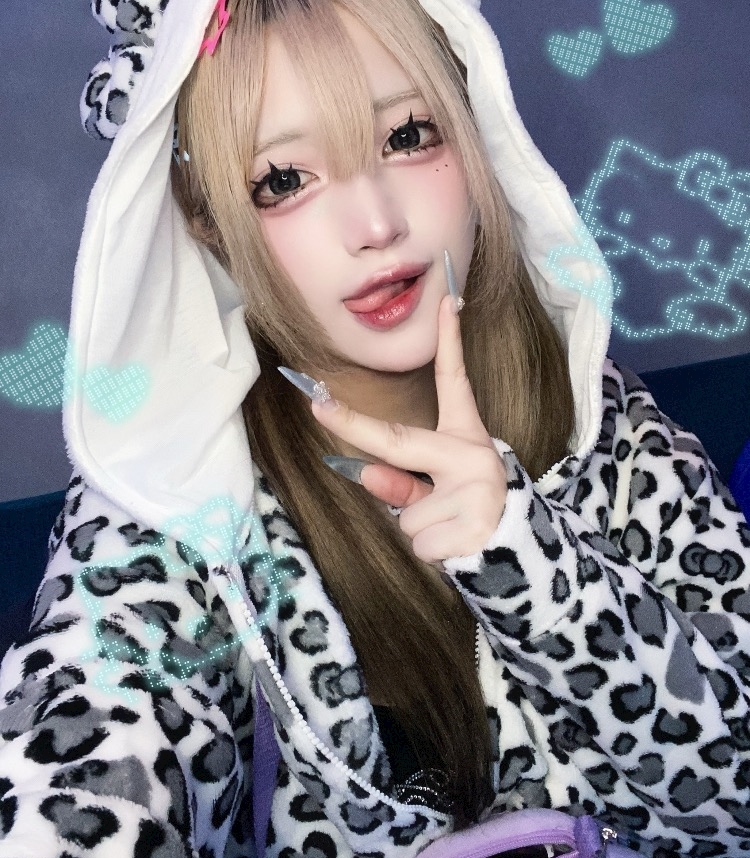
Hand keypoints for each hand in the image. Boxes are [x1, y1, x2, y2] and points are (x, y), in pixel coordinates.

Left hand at [311, 296, 507, 564]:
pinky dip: (431, 552)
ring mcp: (476, 488)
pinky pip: (419, 540)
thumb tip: (364, 472)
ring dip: (420, 529)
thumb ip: (402, 482)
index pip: (456, 383)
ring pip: (407, 512)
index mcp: (466, 438)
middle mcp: (473, 455)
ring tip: (452, 530)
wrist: (518, 556)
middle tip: (315, 404)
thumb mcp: (439, 491)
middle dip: (353, 424)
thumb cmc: (469, 514)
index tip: (447, 301)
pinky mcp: (473, 524)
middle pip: (399, 440)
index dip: (451, 342)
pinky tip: (458, 546)